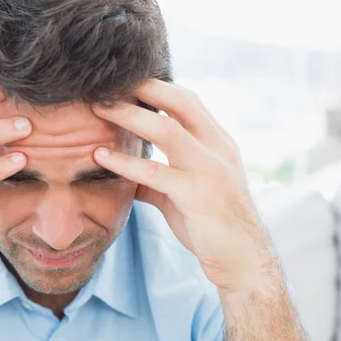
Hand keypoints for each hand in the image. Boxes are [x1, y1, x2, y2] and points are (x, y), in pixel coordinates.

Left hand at [91, 78, 277, 292]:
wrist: (243, 259)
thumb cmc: (212, 224)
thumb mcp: (186, 193)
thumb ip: (158, 180)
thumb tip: (127, 177)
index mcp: (217, 142)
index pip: (187, 99)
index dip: (155, 86)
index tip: (122, 81)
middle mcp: (217, 147)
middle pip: (179, 100)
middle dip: (141, 87)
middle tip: (105, 83)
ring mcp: (209, 169)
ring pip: (166, 128)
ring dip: (128, 115)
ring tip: (98, 108)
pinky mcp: (197, 194)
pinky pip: (155, 171)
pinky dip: (124, 161)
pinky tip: (100, 155)